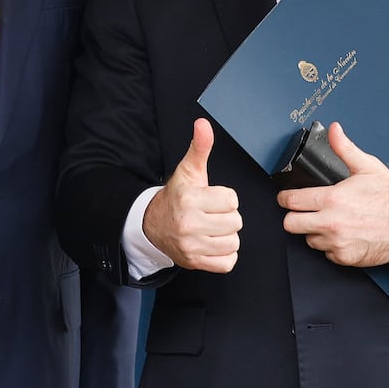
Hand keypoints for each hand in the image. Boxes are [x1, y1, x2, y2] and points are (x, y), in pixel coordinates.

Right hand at [141, 118, 241, 272]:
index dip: (225, 198)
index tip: (212, 198)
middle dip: (227, 217)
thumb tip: (203, 124)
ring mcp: (191, 246)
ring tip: (212, 228)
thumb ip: (200, 147)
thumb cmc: (177, 196)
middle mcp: (189, 224)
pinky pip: (228, 263)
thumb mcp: (188, 171)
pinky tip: (213, 243)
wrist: (153, 224)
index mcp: (189, 199)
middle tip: (211, 214)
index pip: (231, 200)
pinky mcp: (194, 262)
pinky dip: (224, 255)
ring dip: (227, 236)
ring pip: (233, 242)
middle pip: (235, 222)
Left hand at [277, 121, 388, 266]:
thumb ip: (344, 148)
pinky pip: (326, 253)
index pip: (291, 201)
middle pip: (291, 224)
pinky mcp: (345, 257)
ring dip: (314, 231)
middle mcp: (331, 222)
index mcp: (332, 199)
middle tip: (303, 212)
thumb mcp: (367, 166)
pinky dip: (331, 246)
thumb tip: (334, 130)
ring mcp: (337, 242)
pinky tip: (342, 234)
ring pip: (308, 239)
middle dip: (294, 216)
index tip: (286, 198)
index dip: (285, 198)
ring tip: (329, 222)